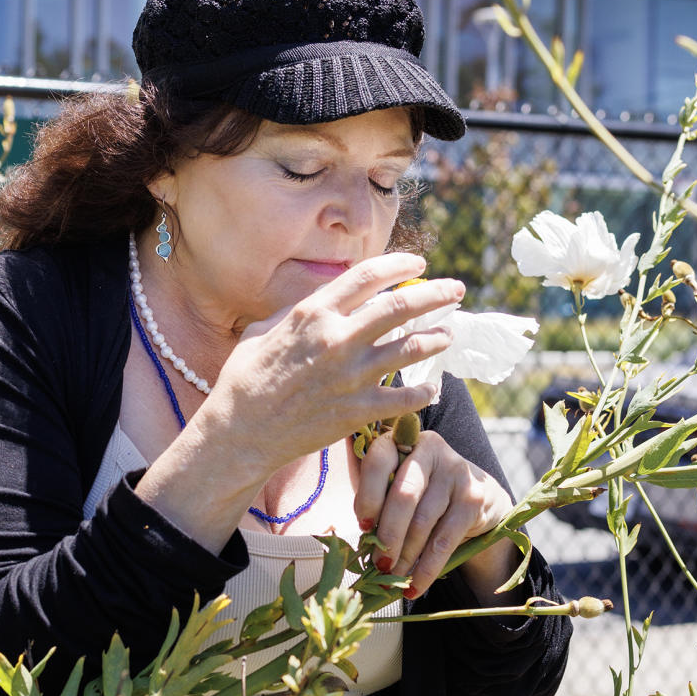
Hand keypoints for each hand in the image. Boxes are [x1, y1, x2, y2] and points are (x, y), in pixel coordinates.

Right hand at [207, 253, 465, 483]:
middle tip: (455, 291)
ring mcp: (351, 377)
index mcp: (314, 313)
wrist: (240, 431)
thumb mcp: (264, 329)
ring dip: (437, 338)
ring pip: (412, 348)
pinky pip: (406, 398)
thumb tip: (325, 297)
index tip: (419, 264)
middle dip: (436, 294)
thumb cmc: (245, 378)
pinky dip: (424, 391)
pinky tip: (430, 387)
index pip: (368, 275)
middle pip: (401, 306)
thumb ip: (299, 310)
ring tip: (449, 333)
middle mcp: (337, 339)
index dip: (400, 265)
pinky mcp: (357, 411)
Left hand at [353, 425, 513, 599]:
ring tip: (392, 578)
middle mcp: (431, 449)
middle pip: (403, 496)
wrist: (479, 499)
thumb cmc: (424, 493)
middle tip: (378, 564)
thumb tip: (362, 543)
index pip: (379, 461)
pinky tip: (414, 586)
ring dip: (405, 556)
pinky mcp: (474, 498)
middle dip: (388, 535)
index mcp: (402, 440)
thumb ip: (379, 502)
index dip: (368, 496)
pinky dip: (427, 569)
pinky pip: (444, 541)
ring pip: (423, 522)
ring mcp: (456, 471)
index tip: (364, 527)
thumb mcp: (399, 486)